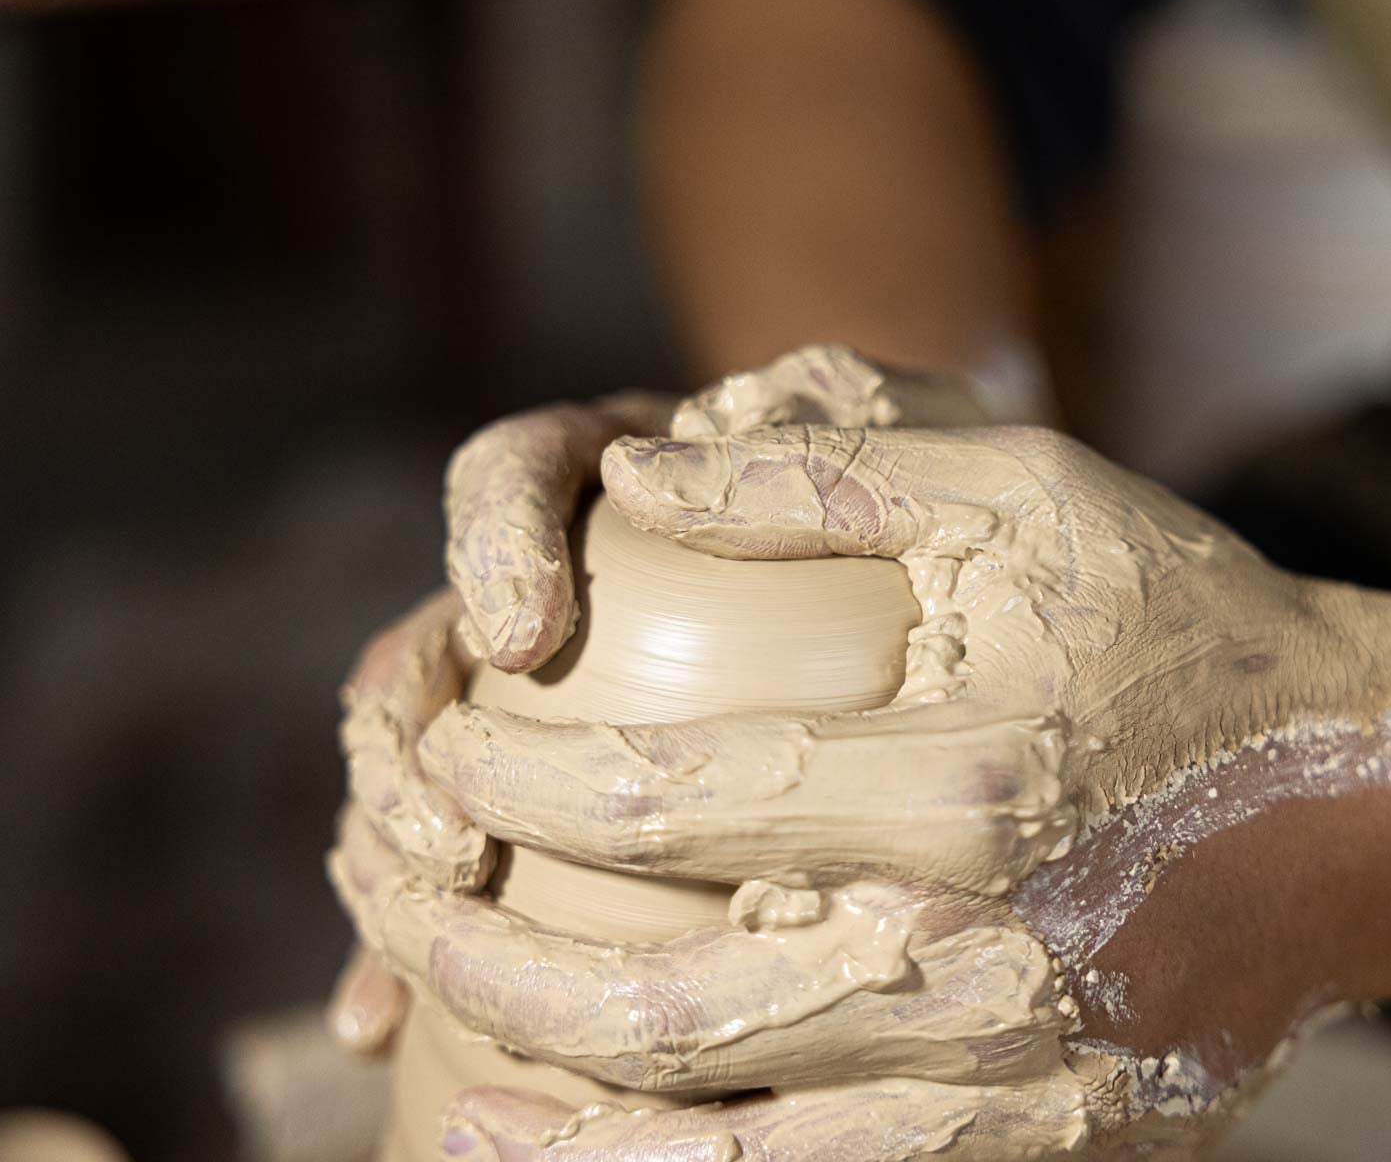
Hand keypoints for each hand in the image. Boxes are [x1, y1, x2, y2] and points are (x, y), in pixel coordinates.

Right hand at [328, 348, 991, 1055]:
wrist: (964, 609)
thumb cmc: (936, 517)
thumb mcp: (911, 449)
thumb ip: (835, 420)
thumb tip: (695, 437)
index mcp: (620, 479)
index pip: (519, 472)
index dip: (493, 541)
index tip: (522, 638)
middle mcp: (568, 587)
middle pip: (433, 639)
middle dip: (408, 738)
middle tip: (446, 837)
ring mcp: (555, 701)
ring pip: (423, 756)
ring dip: (386, 839)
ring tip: (415, 924)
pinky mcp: (560, 809)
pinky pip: (468, 870)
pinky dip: (407, 942)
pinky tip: (375, 1022)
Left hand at [358, 424, 1390, 1154]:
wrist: (1376, 810)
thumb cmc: (1194, 627)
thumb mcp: (1033, 498)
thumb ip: (827, 480)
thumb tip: (632, 468)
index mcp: (962, 781)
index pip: (659, 797)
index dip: (511, 770)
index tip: (443, 736)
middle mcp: (978, 955)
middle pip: (658, 1003)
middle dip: (478, 955)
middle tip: (392, 900)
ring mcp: (1012, 1074)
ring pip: (727, 1145)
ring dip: (563, 1126)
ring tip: (459, 1094)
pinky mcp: (1044, 1141)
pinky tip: (612, 1159)